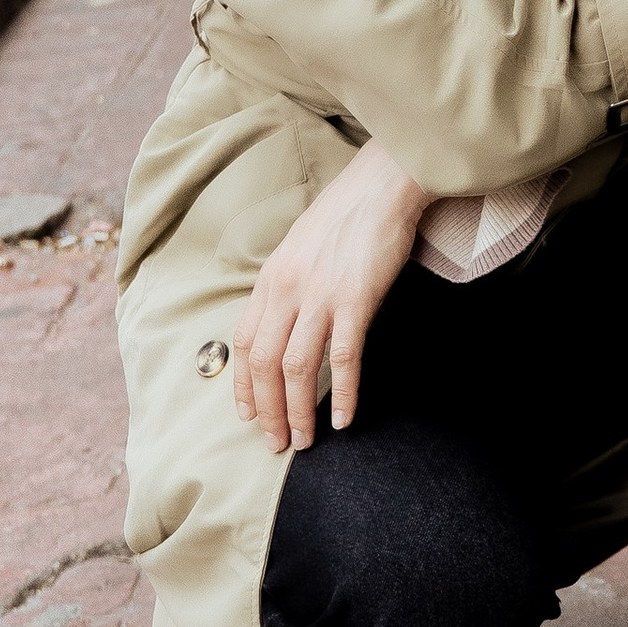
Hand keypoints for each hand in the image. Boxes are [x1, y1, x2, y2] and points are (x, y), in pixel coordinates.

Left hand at [233, 138, 428, 452]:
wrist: (383, 184)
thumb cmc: (348, 213)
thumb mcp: (300, 247)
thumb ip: (288, 284)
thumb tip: (284, 319)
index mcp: (272, 279)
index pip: (246, 344)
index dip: (244, 386)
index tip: (248, 415)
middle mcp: (288, 290)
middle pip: (266, 365)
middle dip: (268, 411)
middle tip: (275, 443)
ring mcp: (321, 296)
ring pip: (299, 368)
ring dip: (298, 411)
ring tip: (304, 439)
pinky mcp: (356, 299)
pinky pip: (345, 357)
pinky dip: (344, 393)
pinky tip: (345, 418)